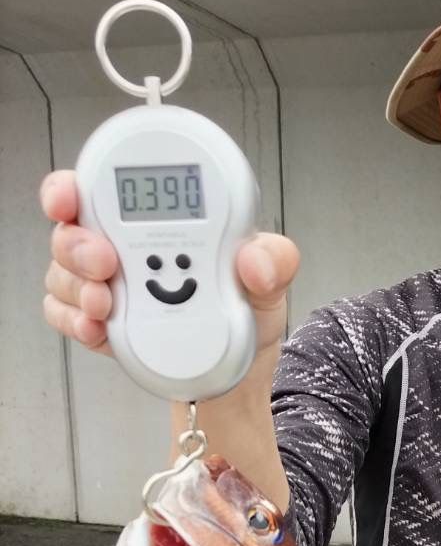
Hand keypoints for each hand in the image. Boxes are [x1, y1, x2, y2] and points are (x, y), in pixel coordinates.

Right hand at [39, 169, 299, 356]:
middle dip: (76, 244)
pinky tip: (97, 329)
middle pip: (70, 231)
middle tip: (105, 263)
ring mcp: (105, 284)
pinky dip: (76, 323)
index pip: (100, 187)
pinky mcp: (99, 323)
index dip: (71, 187)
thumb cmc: (247, 301)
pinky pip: (67, 317)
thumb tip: (254, 262)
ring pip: (63, 274)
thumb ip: (272, 260)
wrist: (243, 359)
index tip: (71, 197)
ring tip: (106, 305)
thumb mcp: (272, 274)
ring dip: (79, 288)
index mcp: (154, 218)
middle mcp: (120, 245)